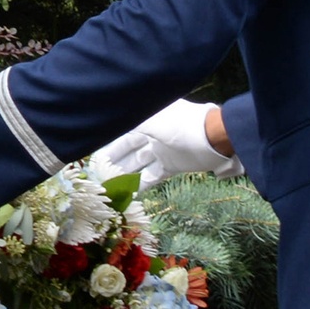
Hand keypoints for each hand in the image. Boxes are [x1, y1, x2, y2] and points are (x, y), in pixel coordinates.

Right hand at [94, 100, 243, 190]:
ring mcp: (163, 150)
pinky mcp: (173, 165)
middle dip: (114, 158)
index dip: (109, 138)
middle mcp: (154, 133)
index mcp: (148, 118)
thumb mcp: (152, 121)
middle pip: (129, 147)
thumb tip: (109, 115)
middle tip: (97, 170)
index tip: (94, 150)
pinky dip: (141, 184)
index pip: (123, 129)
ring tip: (108, 183)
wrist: (215, 138)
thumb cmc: (182, 125)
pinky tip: (128, 193)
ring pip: (139, 163)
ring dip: (125, 173)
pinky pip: (152, 176)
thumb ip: (130, 121)